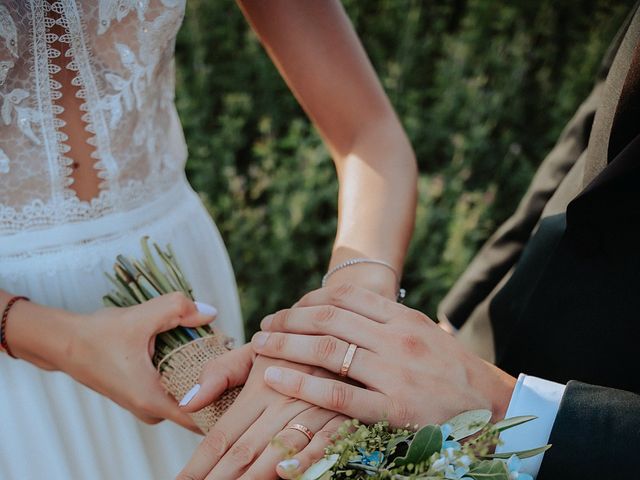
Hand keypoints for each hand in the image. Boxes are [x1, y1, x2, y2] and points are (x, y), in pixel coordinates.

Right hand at [58, 293, 214, 430]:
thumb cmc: (99, 334)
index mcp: (152, 400)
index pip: (201, 417)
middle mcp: (150, 410)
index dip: (223, 398)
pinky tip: (191, 351)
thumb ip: (179, 309)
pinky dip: (184, 374)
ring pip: (185, 395)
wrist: (64, 343)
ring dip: (199, 375)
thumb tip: (210, 313)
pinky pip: (173, 390)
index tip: (236, 376)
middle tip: (227, 352)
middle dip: (215, 381)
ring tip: (211, 348)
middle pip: (197, 405)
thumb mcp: (142, 316)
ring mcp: (145, 406)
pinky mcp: (141, 397)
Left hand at [177, 351, 347, 479]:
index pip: (222, 435)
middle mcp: (283, 401)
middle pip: (244, 450)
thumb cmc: (292, 345)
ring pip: (278, 450)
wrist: (341, 328)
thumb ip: (219, 373)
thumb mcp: (255, 351)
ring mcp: (312, 409)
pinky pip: (322, 444)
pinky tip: (284, 474)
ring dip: (254, 478)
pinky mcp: (341, 416)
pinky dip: (304, 461)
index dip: (199, 464)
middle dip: (219, 479)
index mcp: (259, 387)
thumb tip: (186, 403)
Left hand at [252, 284, 516, 427]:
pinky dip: (302, 384)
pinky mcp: (393, 409)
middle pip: (330, 318)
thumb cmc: (453, 370)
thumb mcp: (425, 333)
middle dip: (290, 319)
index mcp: (404, 318)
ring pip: (327, 349)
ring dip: (286, 344)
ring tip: (261, 346)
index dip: (310, 299)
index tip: (289, 308)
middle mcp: (397, 338)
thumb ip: (389, 321)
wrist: (494, 407)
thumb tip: (350, 310)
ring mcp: (395, 373)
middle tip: (264, 325)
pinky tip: (276, 379)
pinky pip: (338, 394)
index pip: (347, 296)